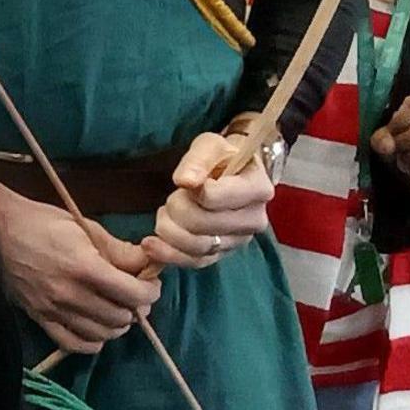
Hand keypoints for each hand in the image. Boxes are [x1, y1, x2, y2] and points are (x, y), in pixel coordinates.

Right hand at [0, 178, 157, 352]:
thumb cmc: (40, 222)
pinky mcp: (39, 318)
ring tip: (117, 309)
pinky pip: (72, 344)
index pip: (133, 294)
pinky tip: (97, 328)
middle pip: (121, 316)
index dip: (150, 291)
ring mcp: (53, 310)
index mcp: (84, 266)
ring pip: (101, 334)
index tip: (150, 283)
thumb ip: (119, 250)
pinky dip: (92, 342)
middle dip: (136, 307)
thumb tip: (147, 264)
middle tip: (134, 294)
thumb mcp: (84, 227)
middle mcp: (70, 294)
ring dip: (117, 324)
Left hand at [146, 120, 276, 268]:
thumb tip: (185, 181)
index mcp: (258, 189)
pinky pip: (195, 262)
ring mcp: (239, 240)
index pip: (214, 198)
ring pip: (198, 246)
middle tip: (172, 198)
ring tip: (165, 214)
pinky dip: (169, 255)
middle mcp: (255, 219)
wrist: (231, 175)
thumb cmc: (222, 158)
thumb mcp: (210, 146)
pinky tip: (151, 245)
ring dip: (170, 231)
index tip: (187, 183)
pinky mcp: (223, 254)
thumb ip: (197, 160)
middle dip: (177, 210)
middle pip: (203, 224)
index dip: (192, 191)